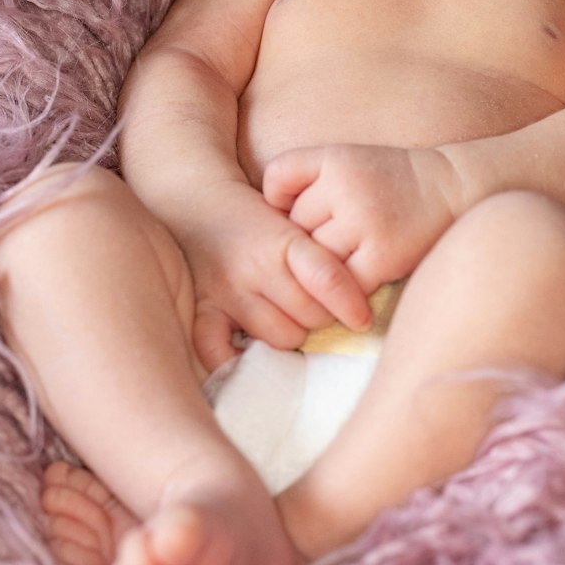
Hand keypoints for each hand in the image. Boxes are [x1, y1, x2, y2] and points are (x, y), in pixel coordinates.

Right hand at [177, 182, 371, 371]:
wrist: (202, 204)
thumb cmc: (263, 221)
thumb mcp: (298, 227)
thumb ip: (324, 260)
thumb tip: (359, 306)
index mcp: (283, 241)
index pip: (326, 278)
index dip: (350, 304)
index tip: (362, 319)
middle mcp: (254, 268)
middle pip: (309, 316)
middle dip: (321, 315)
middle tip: (314, 304)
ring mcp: (226, 293)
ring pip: (280, 338)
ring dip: (291, 333)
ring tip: (287, 316)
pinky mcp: (203, 310)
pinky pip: (218, 351)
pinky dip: (235, 359)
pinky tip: (249, 353)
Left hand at [261, 144, 460, 291]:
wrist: (454, 189)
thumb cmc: (392, 180)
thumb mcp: (347, 159)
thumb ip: (305, 179)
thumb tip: (267, 227)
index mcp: (335, 158)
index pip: (277, 180)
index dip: (279, 199)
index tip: (296, 209)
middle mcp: (346, 187)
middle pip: (294, 226)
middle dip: (306, 237)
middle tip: (329, 240)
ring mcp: (365, 223)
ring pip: (314, 257)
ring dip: (324, 265)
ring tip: (343, 261)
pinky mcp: (382, 256)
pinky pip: (341, 283)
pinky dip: (344, 288)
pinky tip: (356, 280)